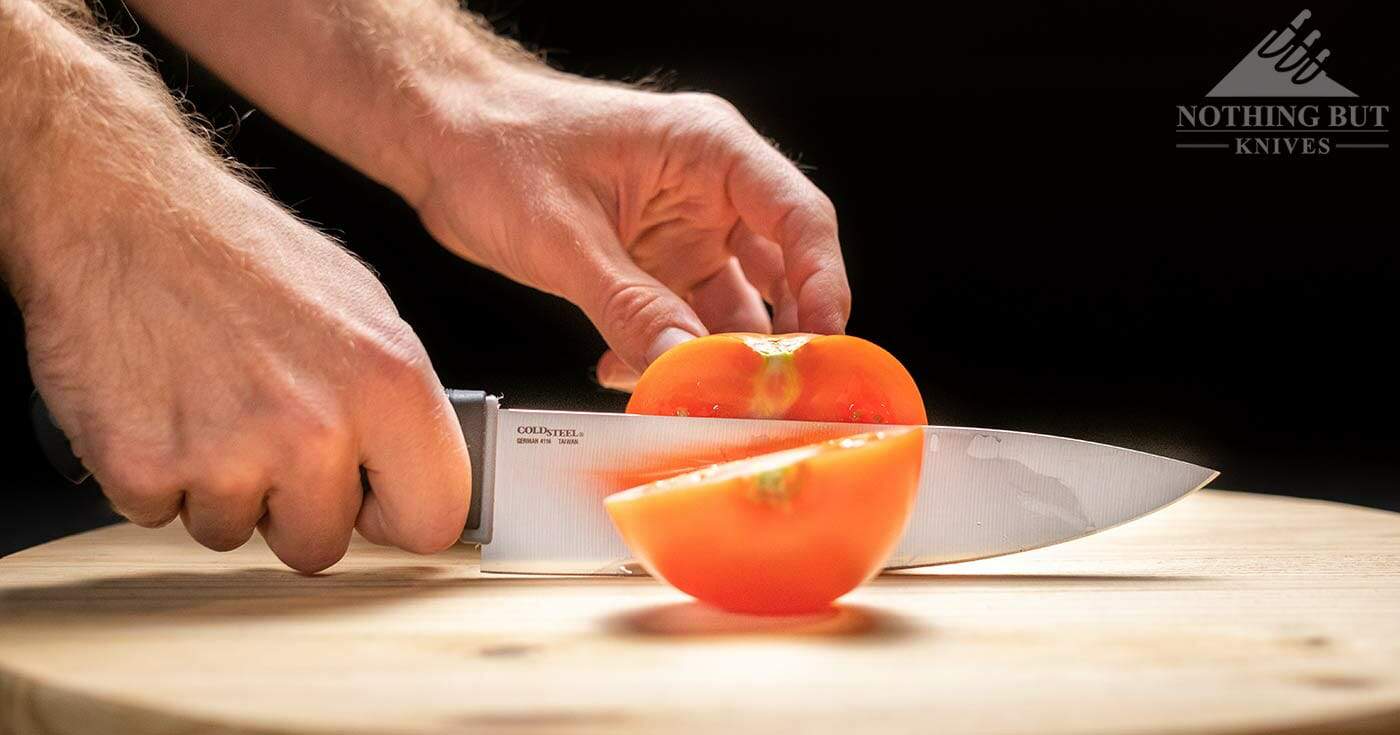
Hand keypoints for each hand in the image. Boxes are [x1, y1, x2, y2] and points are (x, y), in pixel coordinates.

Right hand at [12, 157, 471, 572]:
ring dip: (221, 489)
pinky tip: (165, 408)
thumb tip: (415, 468)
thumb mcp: (364, 309)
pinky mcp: (144, 467)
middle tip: (268, 435)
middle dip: (293, 506)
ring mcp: (228, 453)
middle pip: (321, 546)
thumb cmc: (239, 253)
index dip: (397, 516)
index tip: (374, 503)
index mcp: (388, 384)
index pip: (433, 520)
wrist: (120, 211)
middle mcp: (315, 425)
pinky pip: (161, 516)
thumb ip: (396, 403)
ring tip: (212, 405)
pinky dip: (156, 475)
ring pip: (236, 535)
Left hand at [408, 70, 851, 387]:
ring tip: (695, 400)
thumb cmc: (498, 146)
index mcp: (708, 150)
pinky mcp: (652, 267)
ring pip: (730, 310)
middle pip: (780, 272)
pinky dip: (665, 357)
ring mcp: (683, 232)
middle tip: (772, 397)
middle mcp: (709, 192)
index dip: (823, 283)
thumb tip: (682, 370)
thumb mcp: (563, 234)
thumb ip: (628, 305)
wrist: (442, 141)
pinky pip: (681, 325)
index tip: (823, 345)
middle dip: (776, 340)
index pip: (798, 216)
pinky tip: (628, 374)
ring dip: (714, 360)